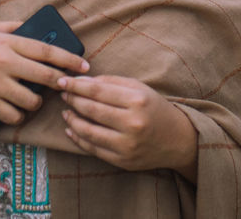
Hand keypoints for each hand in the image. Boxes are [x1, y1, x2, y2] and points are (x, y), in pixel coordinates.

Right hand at [0, 21, 89, 127]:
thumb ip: (13, 27)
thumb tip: (35, 27)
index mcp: (7, 42)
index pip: (46, 51)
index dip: (68, 60)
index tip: (84, 66)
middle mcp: (4, 62)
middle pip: (45, 77)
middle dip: (61, 84)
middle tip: (66, 87)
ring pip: (31, 101)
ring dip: (36, 103)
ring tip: (33, 99)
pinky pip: (13, 116)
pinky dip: (18, 116)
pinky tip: (17, 111)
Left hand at [59, 75, 198, 179]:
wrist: (177, 139)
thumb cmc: (155, 109)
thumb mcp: (139, 88)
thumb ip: (112, 82)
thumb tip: (82, 81)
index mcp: (137, 101)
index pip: (98, 91)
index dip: (77, 85)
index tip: (63, 80)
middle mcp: (132, 123)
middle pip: (92, 110)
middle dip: (73, 100)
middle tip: (63, 94)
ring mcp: (127, 145)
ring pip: (89, 132)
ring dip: (72, 121)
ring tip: (66, 112)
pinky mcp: (123, 161)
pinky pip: (94, 150)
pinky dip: (79, 139)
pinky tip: (71, 130)